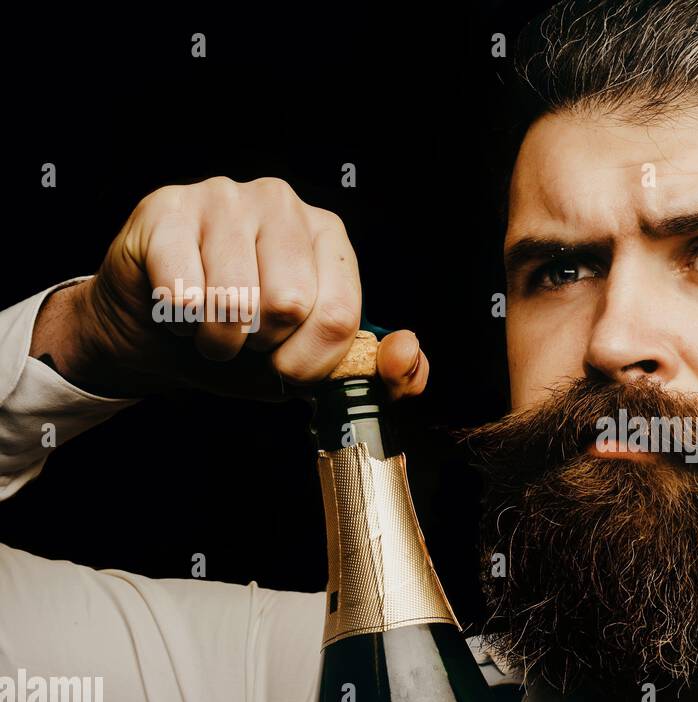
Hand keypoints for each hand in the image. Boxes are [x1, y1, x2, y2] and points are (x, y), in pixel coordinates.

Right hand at [34, 177, 427, 401]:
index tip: (286, 370)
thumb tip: (408, 355)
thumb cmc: (241, 341)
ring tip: (210, 329)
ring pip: (234, 299)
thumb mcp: (313, 365)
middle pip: (290, 303)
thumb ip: (378, 371)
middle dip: (262, 346)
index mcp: (328, 236)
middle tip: (245, 341)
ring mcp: (223, 197)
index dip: (309, 363)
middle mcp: (282, 203)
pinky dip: (178, 322)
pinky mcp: (167, 208)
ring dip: (217, 339)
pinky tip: (177, 310)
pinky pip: (182, 292)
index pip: (340, 314)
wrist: (153, 328)